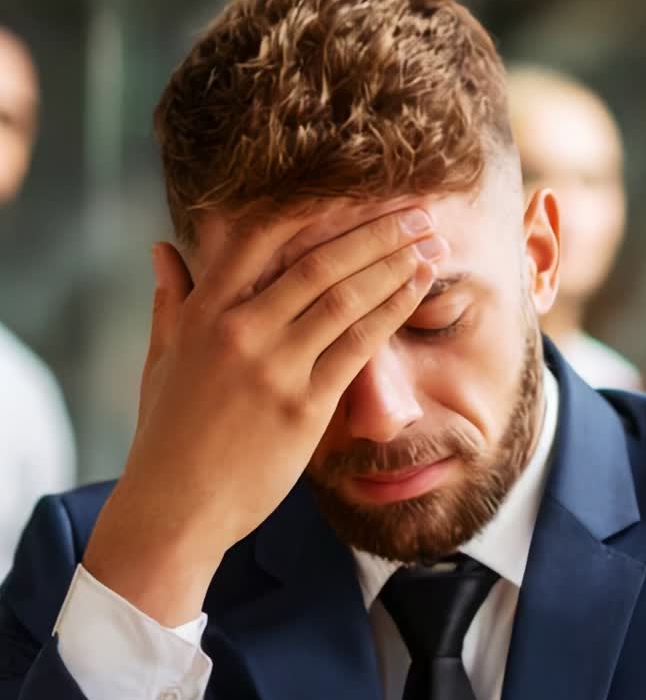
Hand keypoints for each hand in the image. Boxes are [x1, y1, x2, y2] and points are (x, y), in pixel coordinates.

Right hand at [83, 207, 441, 623]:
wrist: (174, 508)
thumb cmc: (166, 437)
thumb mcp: (160, 360)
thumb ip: (170, 301)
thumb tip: (162, 249)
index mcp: (204, 311)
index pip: (263, 235)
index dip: (316, 206)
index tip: (358, 191)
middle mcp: (240, 330)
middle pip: (320, 261)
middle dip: (376, 231)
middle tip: (417, 211)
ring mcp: (274, 368)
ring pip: (346, 298)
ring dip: (396, 264)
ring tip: (432, 243)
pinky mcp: (303, 408)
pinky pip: (358, 347)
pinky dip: (392, 311)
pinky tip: (418, 289)